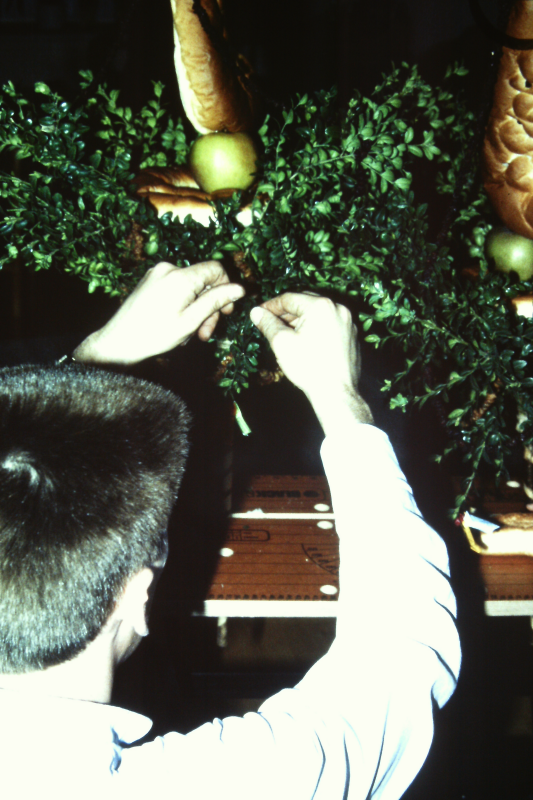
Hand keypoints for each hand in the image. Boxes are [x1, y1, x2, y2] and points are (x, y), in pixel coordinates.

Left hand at [74, 262, 244, 364]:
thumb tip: (239, 289)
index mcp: (181, 276)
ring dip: (195, 310)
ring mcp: (157, 274)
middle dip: (208, 307)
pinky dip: (182, 306)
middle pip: (202, 281)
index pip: (216, 269)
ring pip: (190, 288)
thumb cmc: (155, 335)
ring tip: (190, 335)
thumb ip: (216, 301)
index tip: (226, 311)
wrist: (119, 342)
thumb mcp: (191, 321)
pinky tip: (177, 326)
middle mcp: (168, 269)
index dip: (226, 288)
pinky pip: (176, 289)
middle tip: (205, 333)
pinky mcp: (149, 282)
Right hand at [250, 293, 372, 430]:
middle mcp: (338, 308)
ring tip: (287, 334)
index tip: (259, 313)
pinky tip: (306, 342)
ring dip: (302, 320)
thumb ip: (267, 323)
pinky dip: (316, 328)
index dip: (270, 305)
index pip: (289, 298)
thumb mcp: (281, 343)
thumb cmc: (307, 367)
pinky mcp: (351, 335)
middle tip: (271, 323)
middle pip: (305, 303)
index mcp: (320, 306)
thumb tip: (255, 312)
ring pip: (319, 314)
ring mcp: (348, 322)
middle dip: (286, 312)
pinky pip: (330, 324)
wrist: (336, 392)